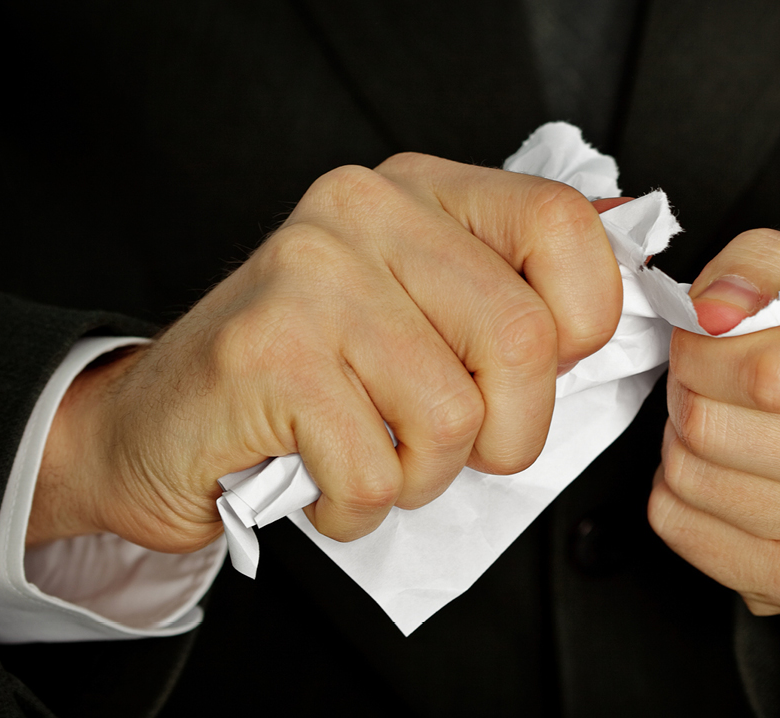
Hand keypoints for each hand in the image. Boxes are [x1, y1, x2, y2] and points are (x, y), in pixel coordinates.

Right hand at [29, 154, 622, 551]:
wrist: (159, 424)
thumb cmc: (311, 381)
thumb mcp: (421, 314)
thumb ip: (510, 299)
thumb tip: (620, 288)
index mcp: (422, 191)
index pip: (566, 228)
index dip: (583, 325)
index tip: (530, 372)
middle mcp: (366, 211)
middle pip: (523, 340)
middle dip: (509, 434)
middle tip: (453, 446)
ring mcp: (310, 276)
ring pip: (453, 419)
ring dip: (424, 475)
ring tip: (370, 453)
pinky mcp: (266, 353)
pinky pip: (375, 473)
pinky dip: (360, 508)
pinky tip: (319, 477)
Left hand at [648, 229, 779, 614]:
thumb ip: (758, 264)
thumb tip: (713, 310)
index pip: (770, 375)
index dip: (702, 349)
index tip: (701, 334)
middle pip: (717, 432)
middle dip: (685, 392)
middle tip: (700, 377)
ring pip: (695, 483)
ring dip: (677, 440)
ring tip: (714, 417)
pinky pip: (684, 532)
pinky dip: (676, 493)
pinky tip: (716, 468)